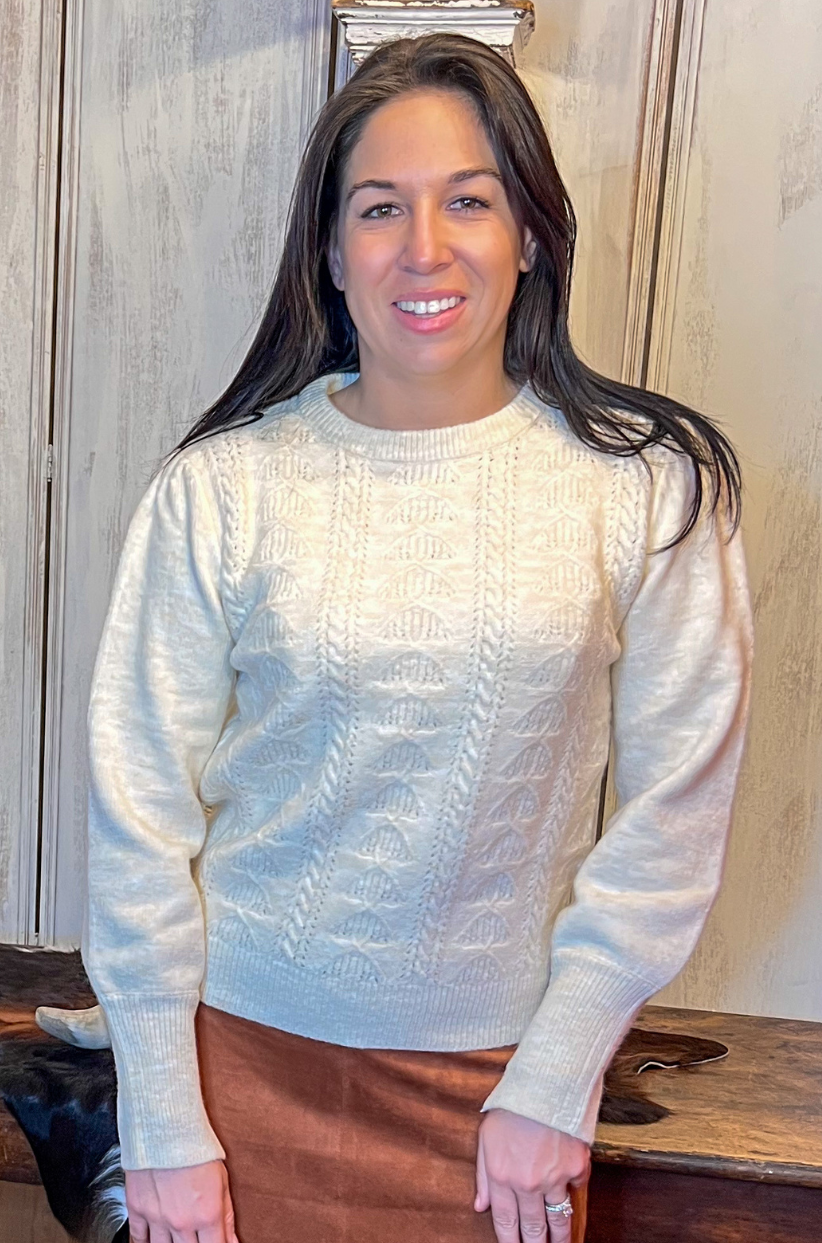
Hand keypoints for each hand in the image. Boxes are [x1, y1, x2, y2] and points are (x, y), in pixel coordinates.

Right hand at [125, 1158, 239, 1242]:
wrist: (166, 1125)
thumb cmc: (196, 1147)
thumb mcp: (222, 1179)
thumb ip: (227, 1216)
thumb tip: (232, 1241)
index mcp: (207, 1215)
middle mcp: (181, 1221)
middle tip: (195, 1235)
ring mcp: (157, 1217)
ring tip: (178, 1237)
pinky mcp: (137, 1208)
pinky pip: (138, 1238)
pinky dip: (144, 1242)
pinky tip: (152, 1240)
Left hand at [474, 1108, 589, 1241]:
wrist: (545, 1081)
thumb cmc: (512, 1105)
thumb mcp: (486, 1137)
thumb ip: (482, 1175)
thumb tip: (480, 1206)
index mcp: (501, 1176)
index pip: (505, 1222)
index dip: (509, 1242)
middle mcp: (528, 1183)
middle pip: (533, 1228)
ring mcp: (554, 1177)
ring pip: (559, 1219)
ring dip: (560, 1238)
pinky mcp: (577, 1167)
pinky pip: (577, 1189)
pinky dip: (574, 1192)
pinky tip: (572, 1196)